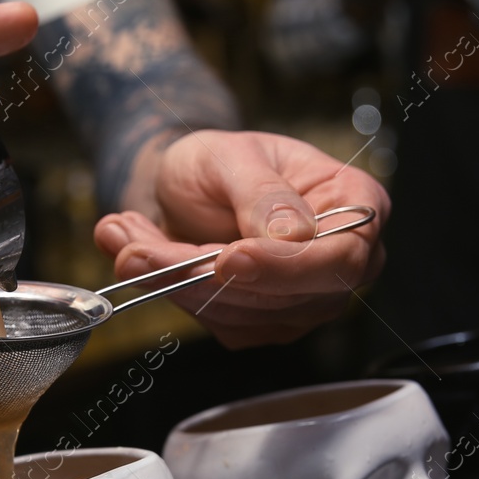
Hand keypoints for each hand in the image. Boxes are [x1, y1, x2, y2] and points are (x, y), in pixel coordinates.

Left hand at [94, 130, 388, 348]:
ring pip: (246, 314)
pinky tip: (138, 255)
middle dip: (206, 276)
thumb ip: (262, 192)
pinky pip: (220, 324)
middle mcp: (340, 261)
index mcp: (355, 204)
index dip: (286, 265)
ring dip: (175, 282)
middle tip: (140, 251)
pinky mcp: (263, 323)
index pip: (343, 256)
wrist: (190, 186)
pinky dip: (171, 293)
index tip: (228, 258)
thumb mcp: (233, 155)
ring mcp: (305, 300)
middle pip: (290, 295)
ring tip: (124, 237)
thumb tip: (292, 234)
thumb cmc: (222, 161)